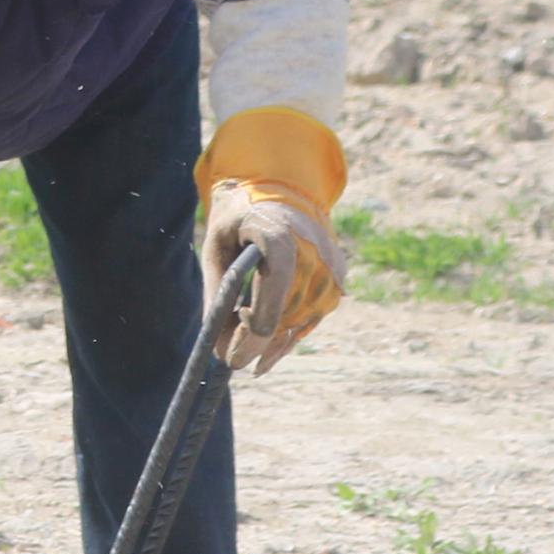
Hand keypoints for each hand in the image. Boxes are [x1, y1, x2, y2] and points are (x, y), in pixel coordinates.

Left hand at [201, 180, 346, 372]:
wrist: (282, 191)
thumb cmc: (240, 219)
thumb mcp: (216, 245)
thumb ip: (218, 291)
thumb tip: (220, 344)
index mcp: (281, 238)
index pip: (273, 297)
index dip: (253, 334)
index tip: (232, 358)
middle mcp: (313, 254)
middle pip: (287, 316)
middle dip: (258, 345)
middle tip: (233, 362)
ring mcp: (330, 267)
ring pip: (302, 321)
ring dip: (276, 345)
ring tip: (250, 361)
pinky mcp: (337, 277)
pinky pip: (314, 316)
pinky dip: (292, 336)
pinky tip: (271, 353)